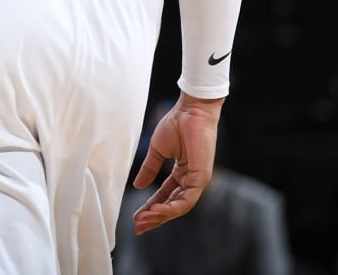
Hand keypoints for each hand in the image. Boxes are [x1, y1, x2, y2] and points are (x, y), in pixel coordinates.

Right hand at [133, 93, 224, 232]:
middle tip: (137, 226)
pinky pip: (186, 200)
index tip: (136, 217)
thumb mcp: (157, 150)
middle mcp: (191, 180)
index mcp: (181, 173)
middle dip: (154, 217)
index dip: (150, 207)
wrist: (190, 111)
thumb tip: (138, 185)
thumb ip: (149, 169)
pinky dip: (171, 207)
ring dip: (160, 215)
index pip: (165, 196)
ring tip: (143, 219)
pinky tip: (157, 210)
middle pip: (172, 206)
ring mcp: (197, 181)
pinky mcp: (201, 178)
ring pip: (179, 207)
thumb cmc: (176, 124)